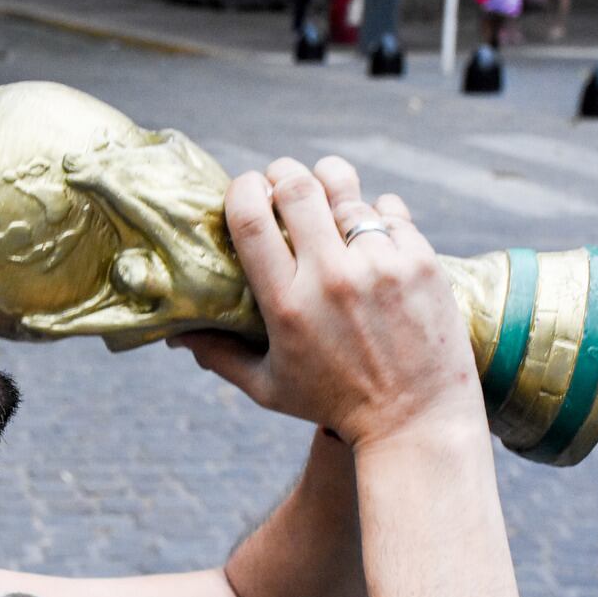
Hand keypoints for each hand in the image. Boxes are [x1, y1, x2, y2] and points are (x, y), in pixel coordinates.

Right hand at [169, 157, 483, 448]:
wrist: (417, 422)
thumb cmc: (335, 405)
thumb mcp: (268, 387)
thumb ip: (219, 356)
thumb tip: (176, 336)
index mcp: (287, 305)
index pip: (252, 218)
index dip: (242, 190)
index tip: (244, 190)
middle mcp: (332, 278)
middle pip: (297, 186)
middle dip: (281, 174)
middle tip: (279, 183)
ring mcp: (381, 266)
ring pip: (346, 189)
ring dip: (328, 181)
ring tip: (323, 189)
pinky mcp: (421, 262)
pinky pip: (390, 209)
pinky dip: (373, 210)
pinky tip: (366, 228)